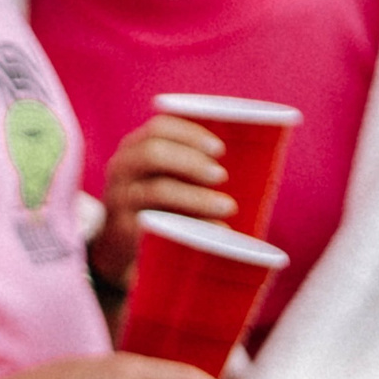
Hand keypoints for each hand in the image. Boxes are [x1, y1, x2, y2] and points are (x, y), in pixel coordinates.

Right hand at [91, 115, 237, 284]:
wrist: (122, 250)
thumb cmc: (160, 205)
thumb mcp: (166, 177)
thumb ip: (193, 162)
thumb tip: (260, 149)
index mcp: (135, 149)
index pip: (159, 128)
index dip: (191, 133)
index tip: (221, 149)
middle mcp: (121, 170)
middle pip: (152, 154)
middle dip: (192, 161)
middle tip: (223, 176)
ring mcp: (118, 201)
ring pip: (157, 190)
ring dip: (196, 197)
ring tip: (228, 207)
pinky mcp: (122, 232)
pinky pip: (155, 225)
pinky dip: (189, 228)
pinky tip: (214, 232)